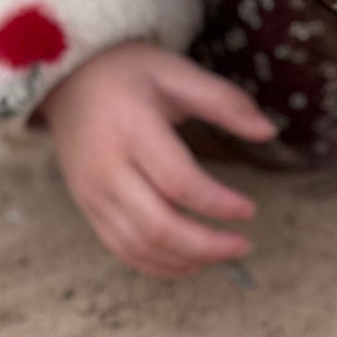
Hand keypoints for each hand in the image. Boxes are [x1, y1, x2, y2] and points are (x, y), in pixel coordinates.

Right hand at [40, 41, 276, 276]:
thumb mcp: (176, 72)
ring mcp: (93, 193)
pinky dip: (157, 264)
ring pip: (139, 246)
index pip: (178, 182)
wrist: (67, 79)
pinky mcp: (87, 207)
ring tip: (223, 253)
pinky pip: (121, 249)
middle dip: (206, 245)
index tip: (249, 210)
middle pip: (157, 226)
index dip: (217, 203)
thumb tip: (269, 131)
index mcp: (131, 129)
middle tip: (243, 244)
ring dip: (185, 260)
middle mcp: (107, 168)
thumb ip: (224, 101)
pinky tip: (188, 261)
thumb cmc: (127, 71)